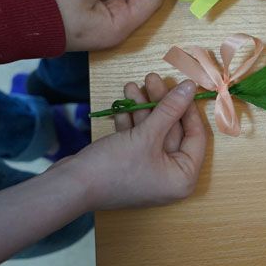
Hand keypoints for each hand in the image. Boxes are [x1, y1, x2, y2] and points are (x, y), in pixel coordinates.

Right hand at [58, 77, 205, 209]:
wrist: (70, 186)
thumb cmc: (114, 166)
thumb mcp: (147, 134)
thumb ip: (171, 109)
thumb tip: (190, 88)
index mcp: (183, 177)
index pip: (196, 136)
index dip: (189, 109)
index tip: (183, 86)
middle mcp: (170, 178)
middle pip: (173, 132)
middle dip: (161, 103)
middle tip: (152, 78)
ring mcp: (149, 172)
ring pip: (153, 133)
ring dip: (143, 108)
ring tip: (133, 85)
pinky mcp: (130, 167)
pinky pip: (138, 140)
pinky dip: (132, 122)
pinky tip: (124, 101)